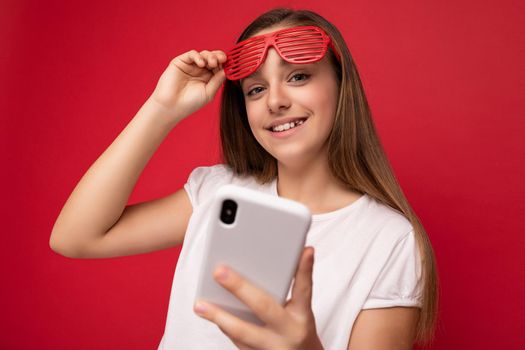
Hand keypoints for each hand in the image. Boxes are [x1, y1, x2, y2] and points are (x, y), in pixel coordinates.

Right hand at [149, 49, 226, 122]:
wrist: (172, 106)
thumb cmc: (190, 103)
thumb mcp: (208, 93)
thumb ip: (217, 81)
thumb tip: (227, 70)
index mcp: (208, 78)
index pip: (219, 67)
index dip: (225, 64)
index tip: (229, 64)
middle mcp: (200, 71)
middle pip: (213, 58)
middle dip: (218, 57)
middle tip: (221, 60)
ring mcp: (191, 66)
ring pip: (204, 54)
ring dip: (210, 56)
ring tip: (212, 63)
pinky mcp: (181, 62)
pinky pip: (192, 54)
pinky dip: (198, 56)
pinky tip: (201, 63)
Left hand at [194, 247, 323, 349]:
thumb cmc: (298, 330)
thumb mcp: (301, 311)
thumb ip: (291, 290)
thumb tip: (280, 258)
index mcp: (303, 315)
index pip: (304, 288)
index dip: (305, 269)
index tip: (306, 250)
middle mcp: (289, 331)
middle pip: (264, 307)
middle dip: (240, 288)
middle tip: (219, 271)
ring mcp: (273, 348)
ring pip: (244, 331)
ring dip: (220, 316)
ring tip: (200, 304)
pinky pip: (238, 343)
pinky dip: (224, 327)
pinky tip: (210, 314)